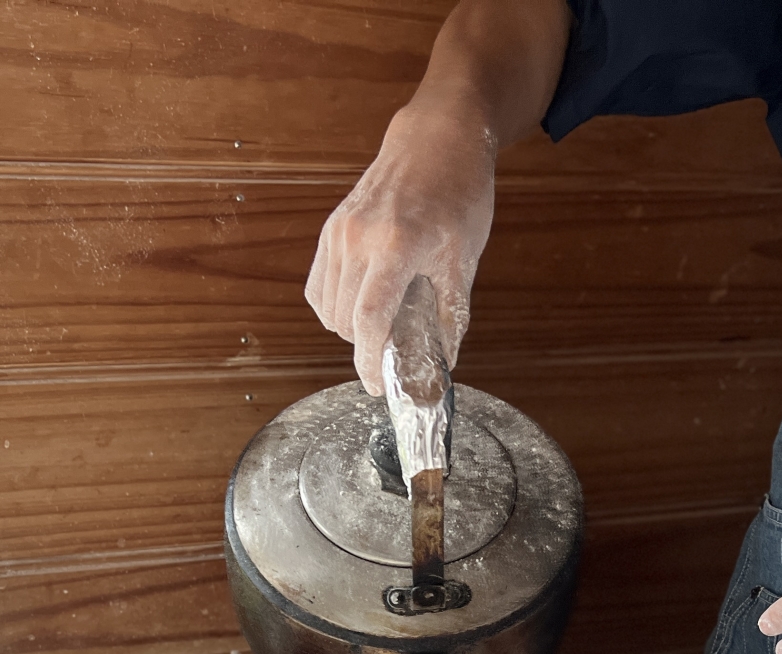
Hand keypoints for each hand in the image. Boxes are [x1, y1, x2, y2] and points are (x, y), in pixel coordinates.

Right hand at [306, 105, 495, 394]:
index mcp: (396, 247)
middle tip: (392, 353)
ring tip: (382, 324)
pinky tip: (361, 304)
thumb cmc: (458, 193)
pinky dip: (334, 306)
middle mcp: (359, 239)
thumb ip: (450, 314)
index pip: (370, 321)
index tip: (378, 386)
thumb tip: (443, 364)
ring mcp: (339, 232)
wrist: (436, 140)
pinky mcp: (330, 229)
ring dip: (349, 328)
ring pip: (327, 308)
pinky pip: (318, 286)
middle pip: (344, 320)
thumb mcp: (463, 258)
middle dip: (365, 347)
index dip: (370, 362)